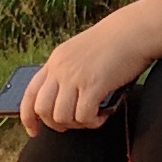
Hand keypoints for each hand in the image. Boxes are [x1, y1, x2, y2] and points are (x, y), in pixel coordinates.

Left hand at [21, 16, 156, 132]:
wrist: (134, 30)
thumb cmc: (114, 44)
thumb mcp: (80, 54)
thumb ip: (68, 73)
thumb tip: (65, 102)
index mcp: (55, 62)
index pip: (30, 94)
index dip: (28, 117)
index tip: (33, 131)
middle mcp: (60, 69)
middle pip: (42, 109)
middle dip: (55, 124)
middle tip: (74, 124)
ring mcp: (75, 77)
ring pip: (61, 117)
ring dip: (77, 124)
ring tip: (92, 117)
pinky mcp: (93, 84)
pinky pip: (84, 116)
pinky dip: (93, 122)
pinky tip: (103, 115)